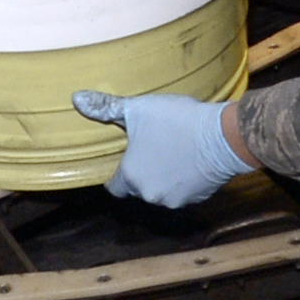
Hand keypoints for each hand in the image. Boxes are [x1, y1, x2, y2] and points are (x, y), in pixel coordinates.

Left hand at [71, 91, 254, 206]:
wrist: (222, 137)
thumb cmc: (176, 121)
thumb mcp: (138, 109)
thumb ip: (106, 107)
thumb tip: (76, 99)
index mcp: (131, 176)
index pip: (114, 187)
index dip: (116, 175)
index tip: (124, 161)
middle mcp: (150, 195)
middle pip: (138, 187)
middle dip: (142, 172)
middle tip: (151, 148)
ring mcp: (175, 200)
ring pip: (161, 191)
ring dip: (163, 177)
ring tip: (172, 151)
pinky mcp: (197, 199)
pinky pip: (183, 191)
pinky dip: (184, 180)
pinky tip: (190, 159)